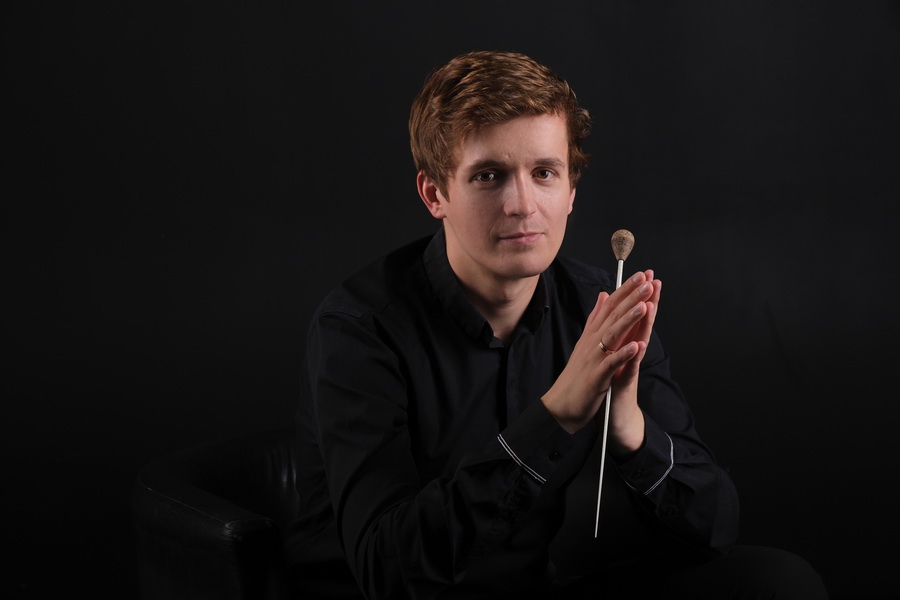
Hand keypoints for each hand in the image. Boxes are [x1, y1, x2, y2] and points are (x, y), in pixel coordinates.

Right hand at [541, 270, 660, 446]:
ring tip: (645, 305)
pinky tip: (636, 346)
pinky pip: (611, 364)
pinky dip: (623, 354)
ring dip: (629, 320)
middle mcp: (593, 342)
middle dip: (631, 298)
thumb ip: (595, 318)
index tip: (641, 275)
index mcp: (593, 333)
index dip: (626, 290)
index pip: (610, 306)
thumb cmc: (577, 374)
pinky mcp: (596, 377)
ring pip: (613, 335)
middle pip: (613, 315)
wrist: (563, 404)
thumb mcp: (586, 342)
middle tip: (647, 281)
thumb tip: (603, 295)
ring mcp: (594, 358)